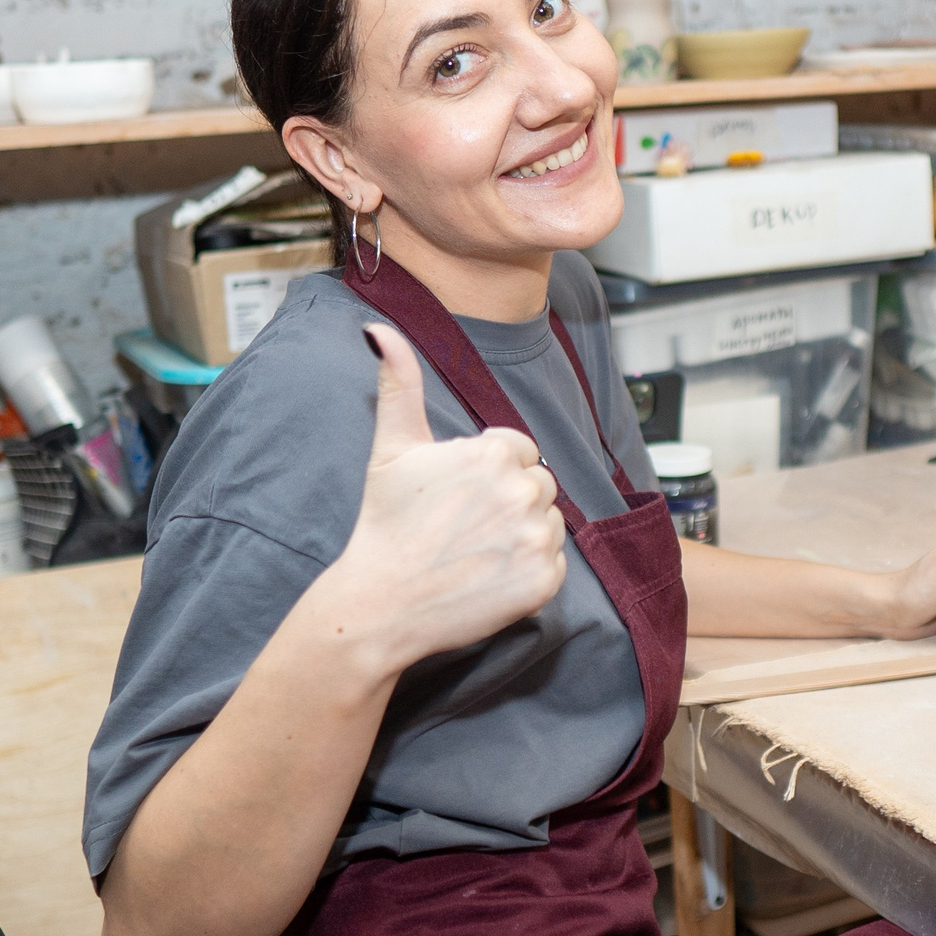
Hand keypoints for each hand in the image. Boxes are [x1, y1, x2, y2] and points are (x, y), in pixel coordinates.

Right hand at [326, 324, 568, 672]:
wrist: (381, 603)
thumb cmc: (385, 524)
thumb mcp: (391, 447)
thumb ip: (398, 384)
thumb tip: (380, 331)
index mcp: (493, 452)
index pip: (519, 451)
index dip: (489, 473)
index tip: (459, 497)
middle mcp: (521, 490)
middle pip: (539, 484)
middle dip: (510, 500)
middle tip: (465, 526)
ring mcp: (536, 537)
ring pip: (550, 522)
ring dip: (523, 533)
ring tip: (477, 550)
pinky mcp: (545, 580)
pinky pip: (556, 564)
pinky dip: (531, 571)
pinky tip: (491, 575)